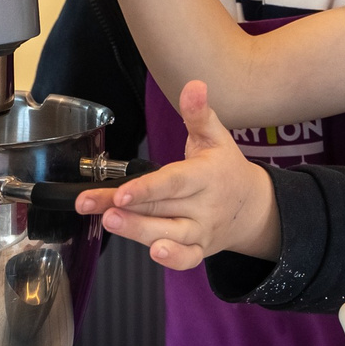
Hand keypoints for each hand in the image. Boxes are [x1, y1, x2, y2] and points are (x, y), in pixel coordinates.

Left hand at [78, 81, 279, 269]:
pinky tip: (153, 253)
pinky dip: (173, 260)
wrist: (253, 205)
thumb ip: (199, 114)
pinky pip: (187, 259)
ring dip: (139, 231)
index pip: (174, 183)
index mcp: (207, 176)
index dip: (147, 189)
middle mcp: (205, 206)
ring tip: (109, 221)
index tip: (122, 192)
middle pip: (161, 208)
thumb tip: (194, 85)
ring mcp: (203, 230)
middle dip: (124, 208)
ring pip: (170, 234)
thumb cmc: (225, 168)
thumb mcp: (215, 137)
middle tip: (91, 204)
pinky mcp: (200, 249)